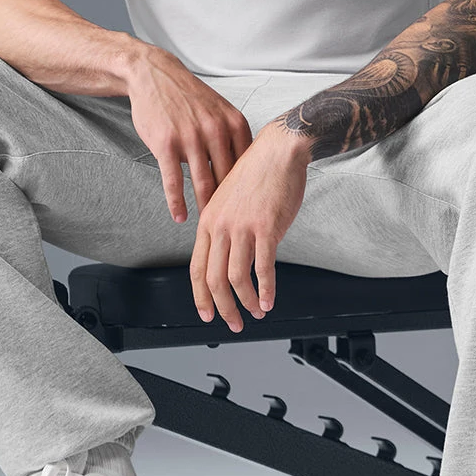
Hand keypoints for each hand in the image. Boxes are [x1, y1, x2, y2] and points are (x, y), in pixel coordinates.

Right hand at [126, 46, 255, 220]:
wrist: (154, 75)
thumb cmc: (189, 98)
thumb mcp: (220, 111)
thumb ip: (233, 139)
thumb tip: (246, 171)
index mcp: (234, 123)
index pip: (247, 166)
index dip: (250, 191)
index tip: (252, 211)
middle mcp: (216, 130)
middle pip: (227, 179)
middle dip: (231, 206)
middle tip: (234, 227)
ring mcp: (190, 137)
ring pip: (202, 183)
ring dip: (205, 208)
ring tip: (208, 228)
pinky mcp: (166, 144)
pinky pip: (173, 181)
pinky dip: (177, 203)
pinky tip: (179, 217)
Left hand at [189, 128, 309, 331]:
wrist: (278, 151)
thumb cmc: (258, 174)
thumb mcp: (230, 200)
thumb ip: (226, 229)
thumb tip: (231, 257)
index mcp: (209, 220)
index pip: (197, 268)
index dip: (201, 296)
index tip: (207, 314)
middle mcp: (221, 226)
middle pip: (214, 279)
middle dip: (224, 308)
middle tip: (234, 324)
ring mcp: (243, 228)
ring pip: (236, 278)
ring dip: (247, 302)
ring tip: (257, 312)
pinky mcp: (266, 228)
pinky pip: (263, 268)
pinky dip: (265, 289)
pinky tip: (269, 300)